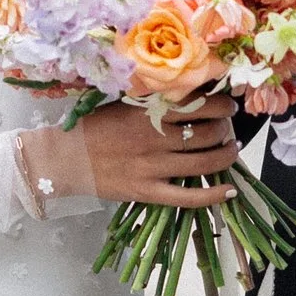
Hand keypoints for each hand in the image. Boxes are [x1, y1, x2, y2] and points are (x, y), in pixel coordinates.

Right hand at [74, 93, 239, 207]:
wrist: (65, 158)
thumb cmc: (94, 127)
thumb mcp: (124, 105)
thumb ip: (155, 102)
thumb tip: (190, 97)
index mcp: (149, 113)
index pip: (199, 106)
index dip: (221, 106)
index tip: (227, 106)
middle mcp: (155, 140)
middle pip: (207, 134)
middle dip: (224, 130)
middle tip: (226, 128)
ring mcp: (152, 168)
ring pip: (204, 164)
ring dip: (225, 156)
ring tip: (230, 150)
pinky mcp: (147, 192)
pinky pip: (187, 197)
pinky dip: (213, 196)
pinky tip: (229, 191)